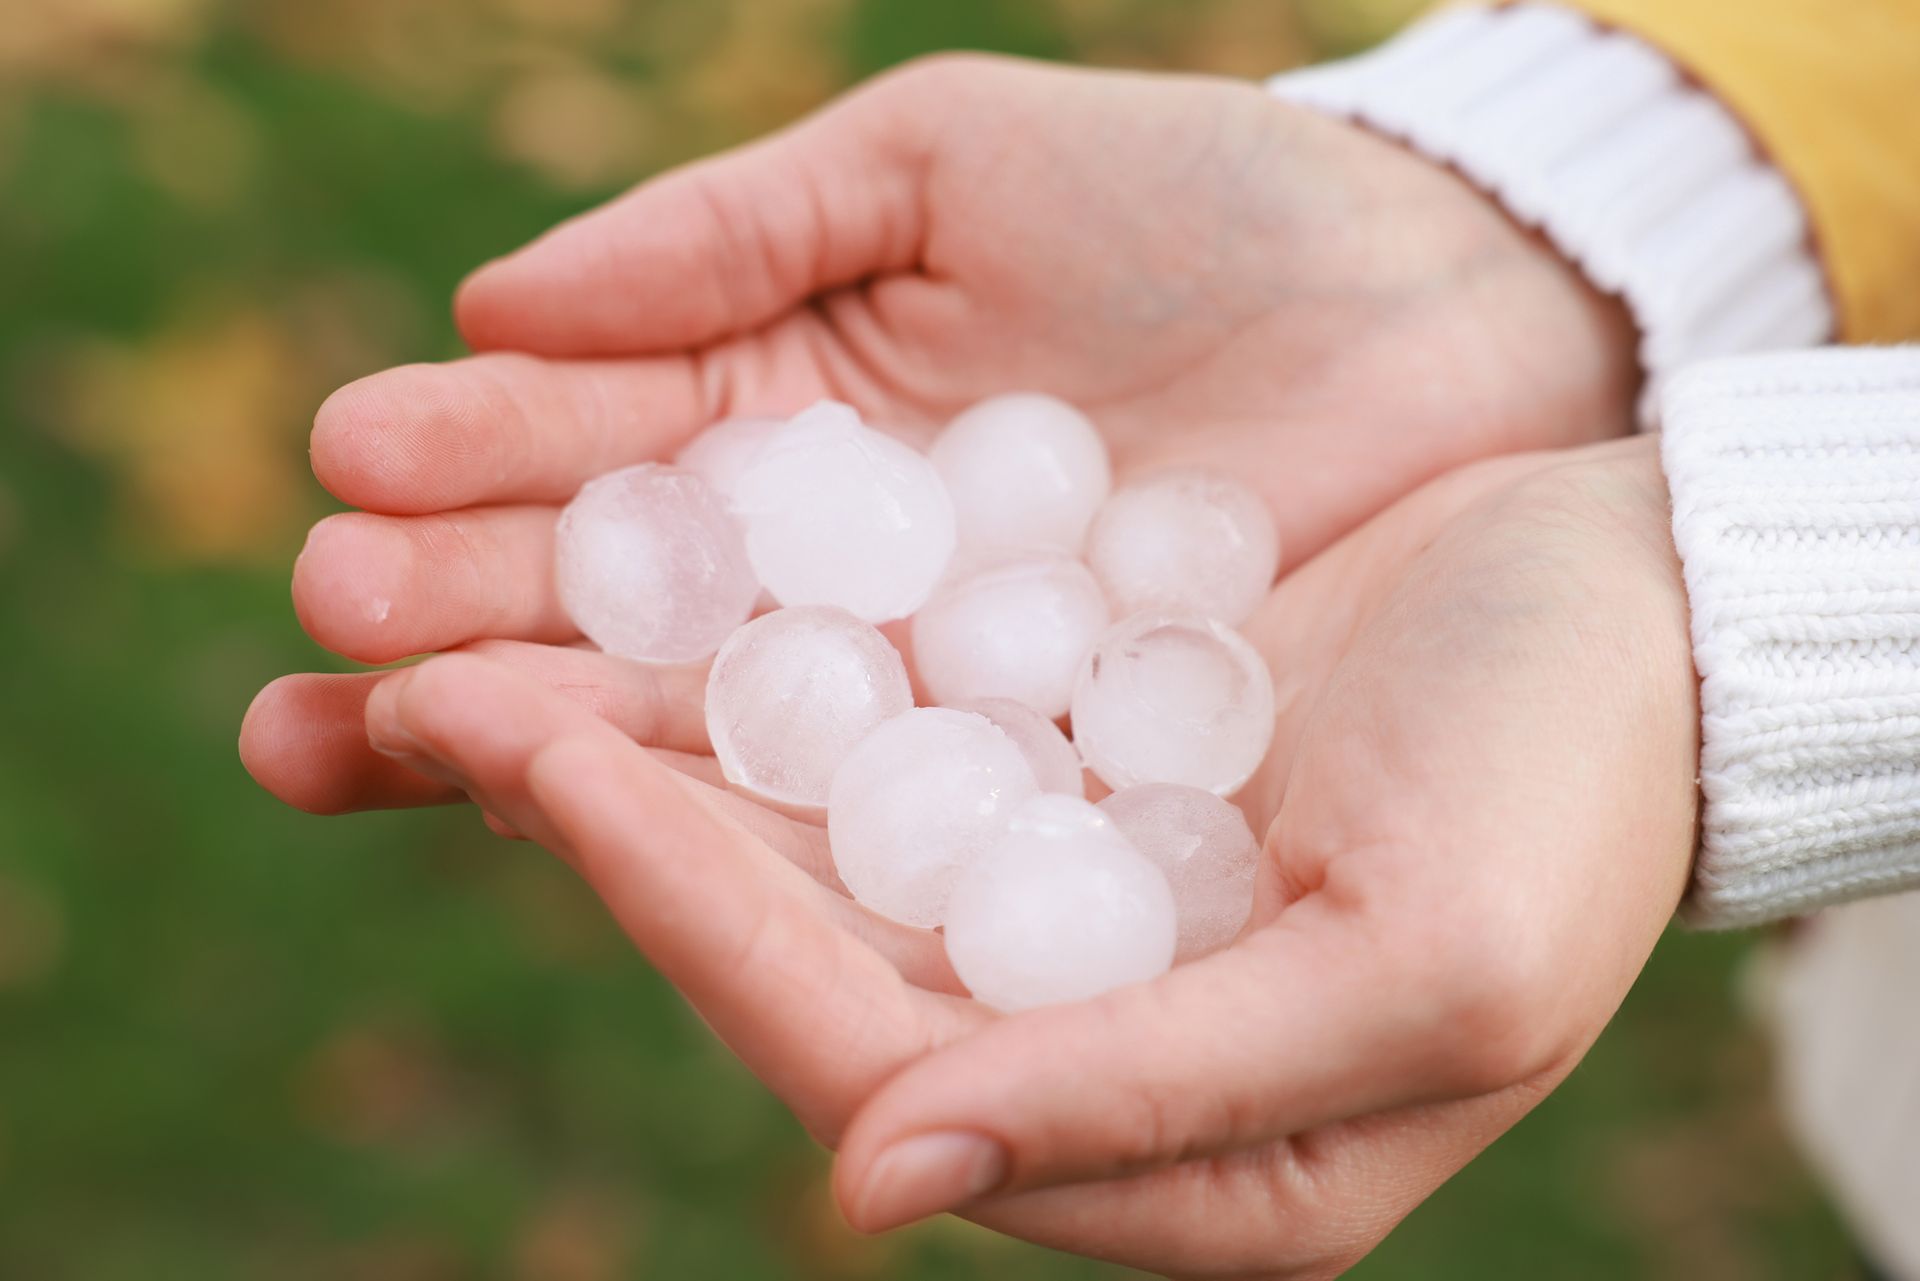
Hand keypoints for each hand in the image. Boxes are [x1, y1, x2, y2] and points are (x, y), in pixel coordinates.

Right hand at [242, 54, 1635, 812]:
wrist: (1450, 306)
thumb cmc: (1202, 204)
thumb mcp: (949, 160)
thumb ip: (734, 229)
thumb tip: (493, 304)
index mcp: (792, 416)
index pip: (599, 458)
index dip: (474, 469)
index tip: (345, 474)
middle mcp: (833, 575)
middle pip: (621, 609)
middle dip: (467, 614)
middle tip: (334, 622)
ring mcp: (923, 690)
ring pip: (711, 724)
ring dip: (552, 727)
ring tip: (398, 727)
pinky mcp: (1027, 780)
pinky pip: (875, 805)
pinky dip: (755, 815)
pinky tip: (619, 816)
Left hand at [342, 433, 1696, 1276]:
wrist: (1641, 618)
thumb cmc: (1572, 807)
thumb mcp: (1418, 975)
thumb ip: (1156, 1098)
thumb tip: (871, 1175)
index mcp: (1160, 1146)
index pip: (872, 1055)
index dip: (703, 929)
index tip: (560, 775)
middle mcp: (1072, 1031)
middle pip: (799, 944)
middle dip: (624, 821)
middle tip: (451, 683)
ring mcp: (1052, 891)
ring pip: (808, 828)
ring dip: (656, 728)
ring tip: (492, 623)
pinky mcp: (1051, 763)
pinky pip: (873, 720)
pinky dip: (759, 659)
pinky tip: (654, 581)